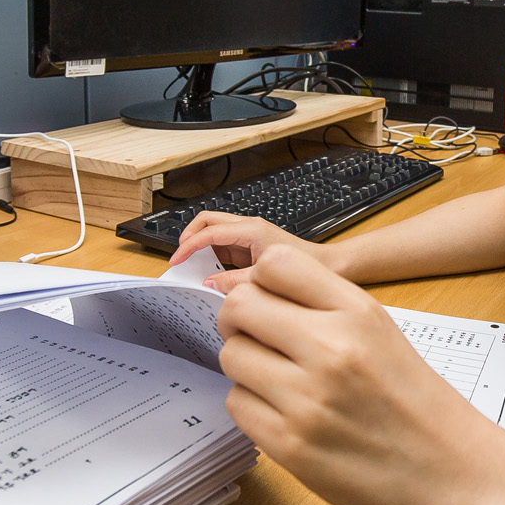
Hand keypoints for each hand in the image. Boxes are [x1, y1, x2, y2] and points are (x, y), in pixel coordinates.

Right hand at [169, 212, 349, 292]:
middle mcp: (248, 227)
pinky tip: (210, 272)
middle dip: (189, 236)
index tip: (177, 260)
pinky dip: (212, 256)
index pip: (209, 231)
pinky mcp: (249, 245)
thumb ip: (235, 281)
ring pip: (213, 231)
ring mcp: (248, 234)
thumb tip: (210, 283)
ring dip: (200, 246)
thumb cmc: (305, 265)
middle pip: (207, 221)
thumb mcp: (264, 277)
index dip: (189, 245)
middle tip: (179, 257)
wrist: (328, 264)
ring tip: (191, 267)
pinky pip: (223, 245)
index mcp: (251, 229)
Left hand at [214, 247, 504, 504]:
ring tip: (275, 380)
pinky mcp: (291, 445)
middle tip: (256, 339)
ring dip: (245, 366)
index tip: (263, 299)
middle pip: (239, 306)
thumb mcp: (381, 331)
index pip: (273, 264)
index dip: (258, 280)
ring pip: (232, 356)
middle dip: (238, 320)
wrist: (452, 472)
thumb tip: (254, 292)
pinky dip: (252, 406)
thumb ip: (323, 306)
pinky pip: (237, 405)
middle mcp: (331, 349)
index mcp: (358, 313)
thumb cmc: (417, 403)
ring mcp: (308, 399)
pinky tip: (281, 412)